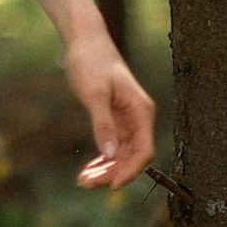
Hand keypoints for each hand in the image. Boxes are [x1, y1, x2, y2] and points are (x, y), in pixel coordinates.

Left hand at [66, 25, 155, 190]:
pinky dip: (102, 159)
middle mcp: (139, 118)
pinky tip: (88, 170)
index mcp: (141, 111)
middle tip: (85, 183)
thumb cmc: (91, 62)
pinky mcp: (116, 119)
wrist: (85, 41)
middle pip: (132, 157)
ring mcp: (128, 120)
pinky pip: (113, 147)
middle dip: (112, 173)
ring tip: (83, 181)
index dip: (130, 171)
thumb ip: (103, 124)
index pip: (144, 151)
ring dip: (105, 170)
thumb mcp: (94, 93)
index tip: (112, 185)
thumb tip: (110, 154)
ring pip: (122, 155)